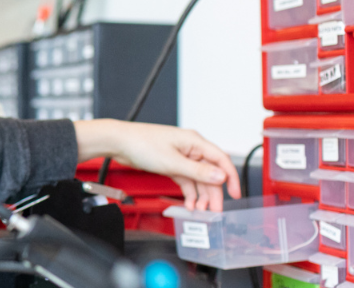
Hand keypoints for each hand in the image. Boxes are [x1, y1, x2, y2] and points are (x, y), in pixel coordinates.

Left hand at [74, 119, 240, 211]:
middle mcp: (190, 148)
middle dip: (213, 193)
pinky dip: (189, 192)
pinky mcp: (171, 163)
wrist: (118, 142)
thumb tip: (220, 176)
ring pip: (198, 178)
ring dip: (200, 195)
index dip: (231, 177)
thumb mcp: (173, 162)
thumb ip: (198, 171)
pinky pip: (186, 179)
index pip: (221, 159)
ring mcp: (180, 156)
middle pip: (210, 172)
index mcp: (195, 141)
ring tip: (200, 210)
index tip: (235, 194)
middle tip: (214, 211)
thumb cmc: (142, 143)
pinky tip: (189, 204)